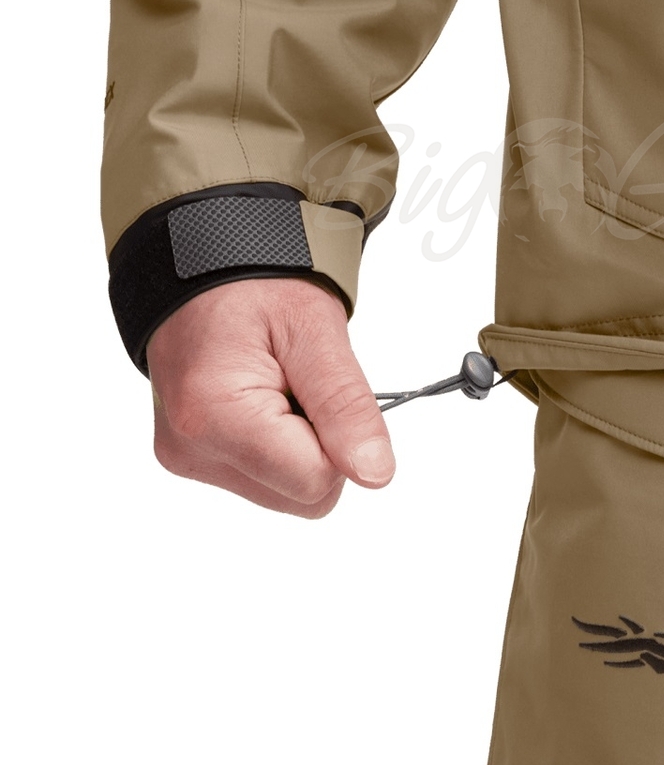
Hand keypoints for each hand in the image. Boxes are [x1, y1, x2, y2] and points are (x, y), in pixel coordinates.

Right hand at [145, 277, 394, 517]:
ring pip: (285, 492)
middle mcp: (190, 449)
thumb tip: (376, 474)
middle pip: (301, 495)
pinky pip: (263, 478)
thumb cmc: (256, 286)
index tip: (322, 385)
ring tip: (282, 385)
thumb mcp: (316, 330)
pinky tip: (266, 400)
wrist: (204, 268)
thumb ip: (345, 405)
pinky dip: (279, 446)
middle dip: (322, 445)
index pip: (315, 480)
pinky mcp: (192, 458)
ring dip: (301, 446)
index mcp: (213, 416)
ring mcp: (187, 458)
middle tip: (303, 382)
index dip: (340, 437)